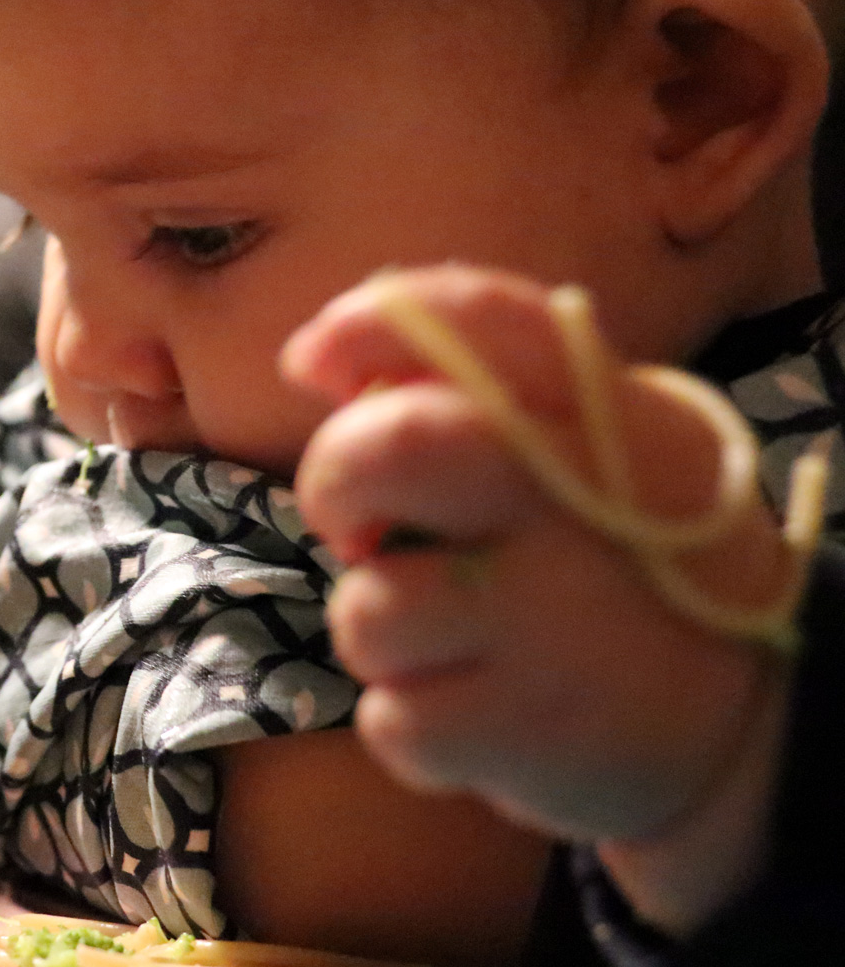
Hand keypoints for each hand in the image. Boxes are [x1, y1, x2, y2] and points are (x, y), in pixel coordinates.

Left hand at [281, 264, 794, 932]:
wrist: (735, 717)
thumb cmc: (614, 559)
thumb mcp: (590, 449)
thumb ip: (475, 392)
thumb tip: (320, 359)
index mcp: (601, 418)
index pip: (483, 324)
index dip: (369, 324)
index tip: (312, 362)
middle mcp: (579, 505)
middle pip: (396, 445)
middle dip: (334, 480)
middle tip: (356, 524)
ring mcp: (552, 619)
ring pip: (369, 609)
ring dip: (378, 630)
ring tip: (450, 638)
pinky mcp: (525, 725)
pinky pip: (391, 718)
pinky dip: (410, 723)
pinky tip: (476, 706)